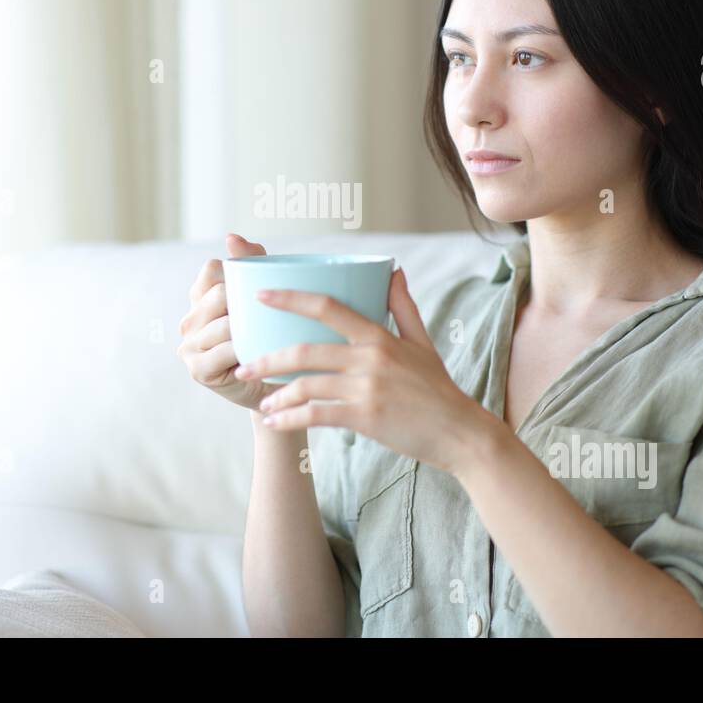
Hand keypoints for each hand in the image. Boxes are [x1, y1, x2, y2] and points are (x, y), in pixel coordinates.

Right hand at [177, 233, 286, 410]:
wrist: (274, 388)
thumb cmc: (270, 339)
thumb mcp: (265, 300)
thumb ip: (253, 264)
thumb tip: (231, 237)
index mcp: (200, 298)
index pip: (212, 269)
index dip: (236, 274)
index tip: (259, 290)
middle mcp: (189, 320)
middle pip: (219, 294)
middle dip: (245, 304)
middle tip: (269, 320)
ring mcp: (189, 345)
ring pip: (224, 323)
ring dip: (249, 331)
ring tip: (266, 339)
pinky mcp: (197, 369)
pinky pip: (223, 350)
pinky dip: (243, 352)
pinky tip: (255, 356)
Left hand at [234, 265, 493, 474]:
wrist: (459, 432)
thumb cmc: (437, 388)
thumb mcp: (422, 342)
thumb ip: (402, 306)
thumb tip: (394, 270)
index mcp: (379, 336)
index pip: (327, 307)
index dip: (291, 298)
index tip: (261, 296)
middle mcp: (370, 358)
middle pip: (305, 350)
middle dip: (267, 360)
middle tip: (243, 367)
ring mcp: (367, 388)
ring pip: (306, 386)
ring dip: (277, 396)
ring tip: (262, 404)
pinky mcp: (365, 417)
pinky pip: (317, 415)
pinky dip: (291, 420)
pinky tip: (275, 423)